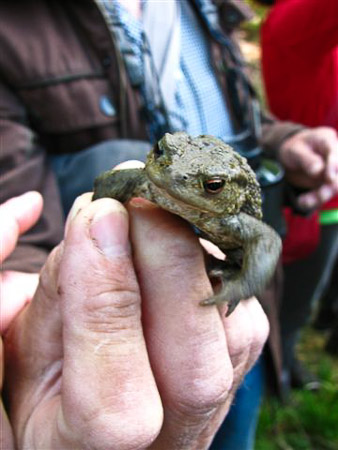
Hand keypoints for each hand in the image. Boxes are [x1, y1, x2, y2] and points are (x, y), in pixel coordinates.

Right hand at [4, 193, 268, 449]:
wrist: (132, 417)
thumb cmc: (66, 386)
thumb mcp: (33, 354)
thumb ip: (62, 295)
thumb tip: (100, 217)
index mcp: (111, 441)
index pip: (115, 381)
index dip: (104, 294)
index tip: (96, 218)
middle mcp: (185, 418)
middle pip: (191, 327)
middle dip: (158, 243)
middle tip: (130, 186)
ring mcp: (230, 370)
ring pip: (219, 288)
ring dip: (183, 232)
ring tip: (145, 203)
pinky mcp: (248, 332)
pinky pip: (231, 272)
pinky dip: (200, 237)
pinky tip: (168, 226)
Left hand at [279, 127, 337, 209]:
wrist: (291, 156)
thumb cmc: (294, 148)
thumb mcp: (294, 151)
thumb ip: (306, 159)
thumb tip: (318, 170)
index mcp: (326, 140)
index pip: (335, 151)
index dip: (334, 164)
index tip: (329, 178)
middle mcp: (334, 156)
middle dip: (330, 187)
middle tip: (319, 196)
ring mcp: (333, 170)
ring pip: (333, 186)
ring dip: (321, 196)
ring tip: (303, 202)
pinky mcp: (327, 183)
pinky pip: (323, 193)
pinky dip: (314, 200)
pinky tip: (302, 202)